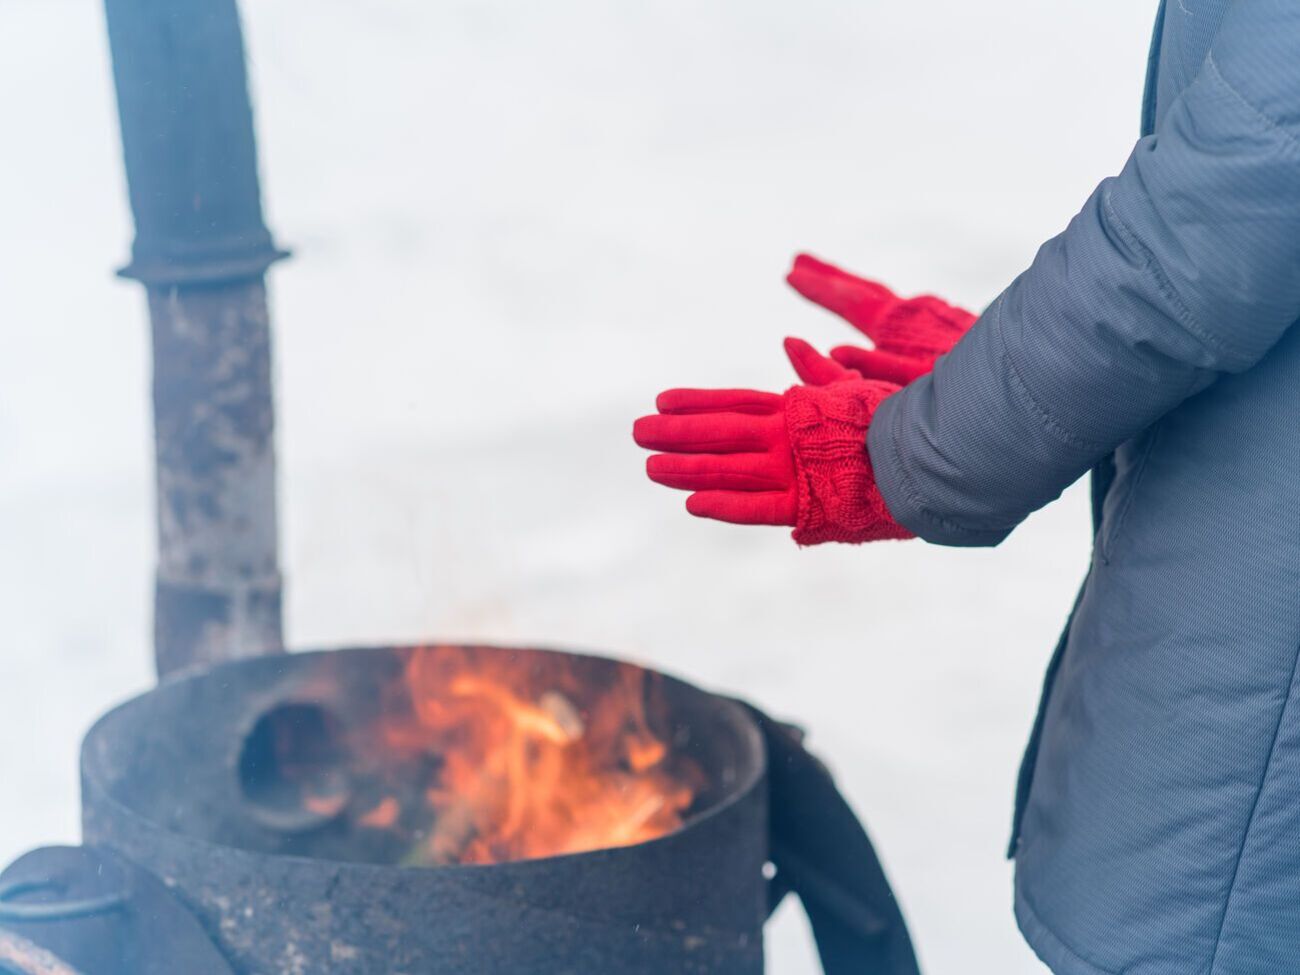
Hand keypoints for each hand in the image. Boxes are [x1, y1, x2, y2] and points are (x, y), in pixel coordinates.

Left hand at [632, 382, 912, 545]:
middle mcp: (787, 436)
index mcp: (798, 409)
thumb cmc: (901, 420)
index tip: (661, 401)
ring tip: (649, 467)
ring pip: (727, 468)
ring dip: (685, 467)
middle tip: (636, 432)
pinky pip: (758, 507)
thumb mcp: (858, 387)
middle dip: (675, 432)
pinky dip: (725, 505)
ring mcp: (794, 470)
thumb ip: (821, 372)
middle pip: (719, 432)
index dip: (696, 402)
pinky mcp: (809, 505)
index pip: (734, 403)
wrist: (936, 454)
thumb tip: (791, 342)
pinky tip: (691, 504)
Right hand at [784, 253, 977, 384]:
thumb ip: (873, 370)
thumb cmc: (972, 395)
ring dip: (857, 291)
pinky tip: (889, 317)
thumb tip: (834, 352)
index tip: (789, 272)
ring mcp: (935, 319)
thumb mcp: (916, 389)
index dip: (818, 287)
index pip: (849, 300)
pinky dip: (885, 307)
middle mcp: (916, 314)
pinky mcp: (951, 331)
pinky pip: (906, 312)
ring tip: (837, 286)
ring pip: (886, 299)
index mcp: (900, 326)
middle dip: (831, 277)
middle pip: (864, 289)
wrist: (1027, 382)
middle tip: (800, 260)